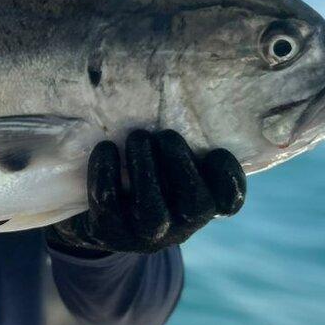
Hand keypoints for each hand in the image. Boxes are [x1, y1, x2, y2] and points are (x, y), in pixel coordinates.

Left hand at [47, 130, 245, 254]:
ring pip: (153, 213)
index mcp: (202, 203)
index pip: (229, 201)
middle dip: (181, 165)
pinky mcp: (109, 232)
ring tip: (138, 137)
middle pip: (194, 206)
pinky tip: (106, 149)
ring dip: (145, 169)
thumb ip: (184, 139)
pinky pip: (108, 207)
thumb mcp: (168, 158)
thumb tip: (188, 90)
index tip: (215, 151)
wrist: (95, 212)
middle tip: (167, 136)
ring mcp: (145, 235)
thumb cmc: (144, 170)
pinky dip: (106, 174)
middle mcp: (180, 225)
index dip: (229, 179)